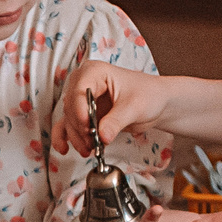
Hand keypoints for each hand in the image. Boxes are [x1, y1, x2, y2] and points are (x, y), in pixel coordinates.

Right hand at [53, 61, 167, 155]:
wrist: (157, 102)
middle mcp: (84, 84)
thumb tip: (102, 136)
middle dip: (80, 127)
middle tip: (93, 140)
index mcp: (95, 73)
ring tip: (89, 149)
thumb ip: (116, 121)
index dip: (80, 110)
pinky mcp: (84, 115)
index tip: (87, 127)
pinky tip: (64, 148)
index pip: (79, 91)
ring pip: (69, 119)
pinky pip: (68, 126)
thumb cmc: (148, 94)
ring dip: (76, 136)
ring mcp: (83, 100)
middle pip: (71, 107)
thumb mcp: (134, 107)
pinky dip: (66, 138)